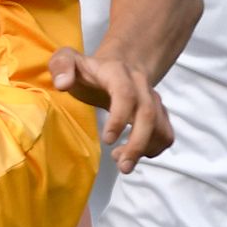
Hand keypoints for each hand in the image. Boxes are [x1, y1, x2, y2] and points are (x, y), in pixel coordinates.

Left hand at [49, 45, 173, 173]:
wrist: (116, 64)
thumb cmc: (86, 69)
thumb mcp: (66, 59)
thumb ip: (61, 65)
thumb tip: (62, 84)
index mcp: (117, 72)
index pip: (125, 94)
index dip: (119, 118)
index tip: (107, 140)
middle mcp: (140, 84)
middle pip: (148, 114)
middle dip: (137, 144)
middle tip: (122, 166)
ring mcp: (152, 98)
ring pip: (160, 126)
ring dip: (145, 149)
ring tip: (122, 163)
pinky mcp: (158, 112)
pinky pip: (165, 133)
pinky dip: (154, 148)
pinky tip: (132, 153)